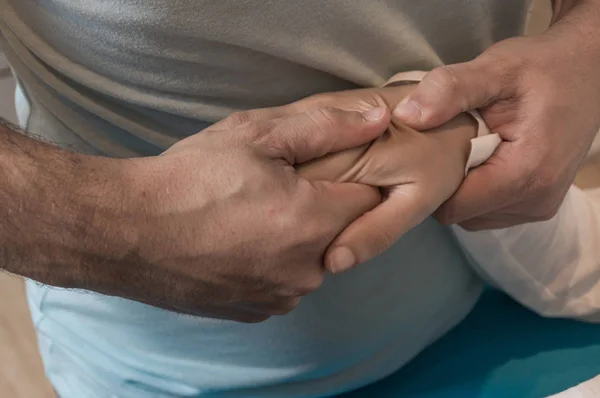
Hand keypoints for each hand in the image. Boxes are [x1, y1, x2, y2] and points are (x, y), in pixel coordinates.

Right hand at [84, 106, 389, 321]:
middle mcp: (306, 270)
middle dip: (323, 208)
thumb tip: (381, 120)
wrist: (127, 231)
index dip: (348, 177)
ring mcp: (281, 297)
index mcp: (313, 222)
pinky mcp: (257, 311)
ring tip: (252, 215)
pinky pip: (285, 282)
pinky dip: (274, 263)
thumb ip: (328, 126)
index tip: (319, 169)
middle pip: (343, 232)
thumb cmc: (188, 178)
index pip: (370, 197)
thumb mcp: (257, 134)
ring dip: (297, 238)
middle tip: (276, 189)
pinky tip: (240, 243)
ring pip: (314, 259)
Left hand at [393, 3, 599, 228]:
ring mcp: (539, 206)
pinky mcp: (538, 205)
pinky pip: (490, 211)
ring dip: (462, 188)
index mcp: (526, 173)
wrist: (586, 71)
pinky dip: (478, 190)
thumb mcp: (494, 69)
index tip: (422, 153)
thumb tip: (406, 115)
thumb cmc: (541, 68)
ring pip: (473, 216)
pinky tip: (481, 158)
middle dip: (444, 185)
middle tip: (444, 146)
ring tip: (466, 150)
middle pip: (461, 214)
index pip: (453, 206)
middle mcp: (536, 200)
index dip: (428, 182)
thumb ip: (450, 90)